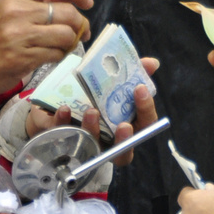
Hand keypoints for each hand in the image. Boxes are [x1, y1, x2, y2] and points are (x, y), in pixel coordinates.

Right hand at [0, 0, 92, 103]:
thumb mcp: (13, 7)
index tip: (86, 3)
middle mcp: (19, 10)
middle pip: (68, 12)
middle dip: (80, 24)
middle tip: (79, 32)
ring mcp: (20, 35)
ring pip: (66, 35)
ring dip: (70, 43)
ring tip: (61, 45)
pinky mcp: (22, 58)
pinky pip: (56, 54)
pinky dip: (59, 56)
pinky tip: (49, 55)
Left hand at [25, 58, 158, 164]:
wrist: (62, 99)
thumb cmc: (97, 95)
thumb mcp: (115, 82)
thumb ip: (135, 72)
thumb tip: (152, 63)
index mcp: (129, 126)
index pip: (145, 124)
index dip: (146, 109)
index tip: (139, 89)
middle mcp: (111, 142)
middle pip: (123, 150)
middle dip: (123, 138)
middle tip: (124, 125)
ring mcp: (88, 145)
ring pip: (93, 147)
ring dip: (93, 130)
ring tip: (91, 111)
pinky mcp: (64, 140)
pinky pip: (64, 138)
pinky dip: (64, 123)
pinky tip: (64, 109)